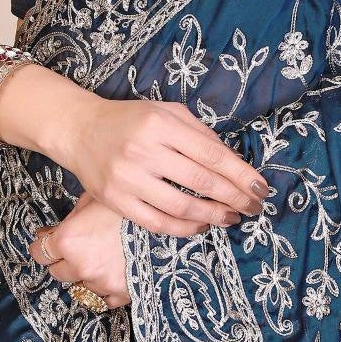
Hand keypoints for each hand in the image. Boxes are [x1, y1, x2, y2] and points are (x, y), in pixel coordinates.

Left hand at [29, 189, 130, 309]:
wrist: (168, 221)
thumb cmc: (130, 206)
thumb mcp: (95, 199)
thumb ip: (71, 219)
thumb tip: (50, 232)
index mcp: (68, 240)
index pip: (39, 252)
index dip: (45, 245)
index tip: (50, 241)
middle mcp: (80, 265)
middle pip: (58, 272)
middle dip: (66, 261)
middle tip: (82, 247)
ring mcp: (100, 283)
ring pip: (81, 285)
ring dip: (89, 274)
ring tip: (107, 256)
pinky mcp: (120, 294)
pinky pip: (104, 299)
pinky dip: (107, 289)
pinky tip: (117, 273)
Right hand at [60, 96, 270, 236]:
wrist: (80, 130)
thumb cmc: (130, 120)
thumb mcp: (167, 112)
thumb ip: (200, 133)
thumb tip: (234, 162)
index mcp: (160, 124)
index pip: (211, 154)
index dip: (241, 174)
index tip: (261, 188)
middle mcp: (144, 150)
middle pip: (201, 182)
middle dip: (235, 198)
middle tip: (253, 208)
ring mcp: (127, 178)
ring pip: (181, 207)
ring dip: (213, 217)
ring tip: (231, 218)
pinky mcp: (116, 201)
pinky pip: (157, 223)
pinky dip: (184, 229)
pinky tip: (200, 226)